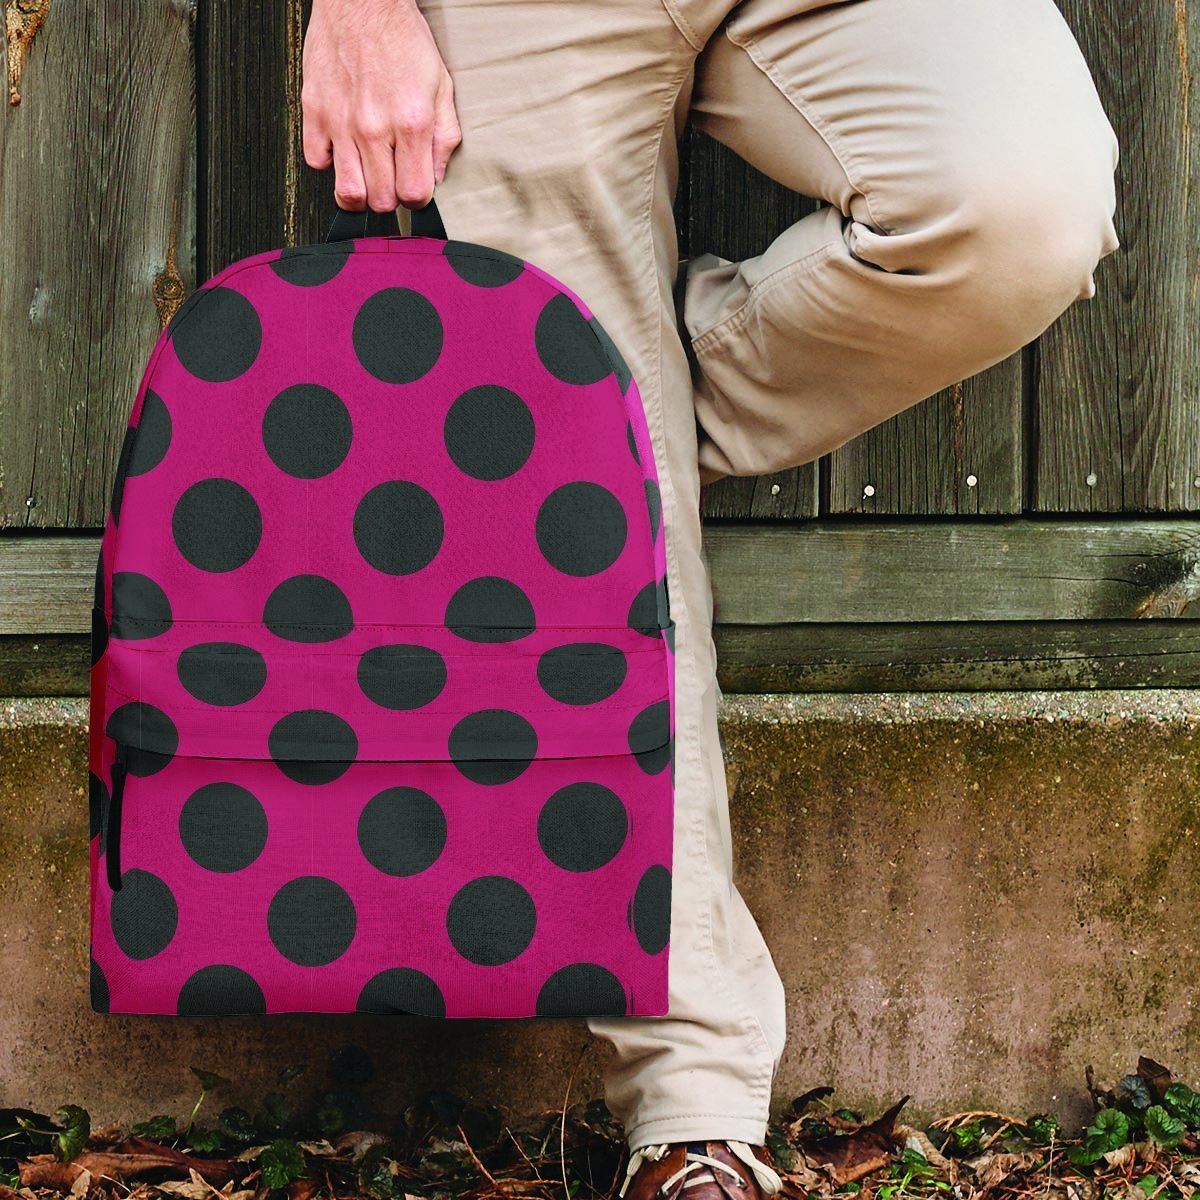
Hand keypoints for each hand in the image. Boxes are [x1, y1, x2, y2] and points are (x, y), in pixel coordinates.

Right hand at [302, 0, 461, 211]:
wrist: (362, 1)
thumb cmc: (401, 39)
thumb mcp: (441, 87)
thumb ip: (445, 137)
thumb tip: (437, 175)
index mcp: (411, 123)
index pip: (414, 194)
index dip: (417, 199)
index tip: (415, 189)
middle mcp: (374, 127)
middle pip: (381, 200)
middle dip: (390, 198)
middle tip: (391, 180)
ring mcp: (341, 122)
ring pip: (348, 192)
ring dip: (360, 192)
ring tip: (367, 177)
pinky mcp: (314, 111)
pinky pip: (316, 162)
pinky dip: (329, 163)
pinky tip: (343, 150)